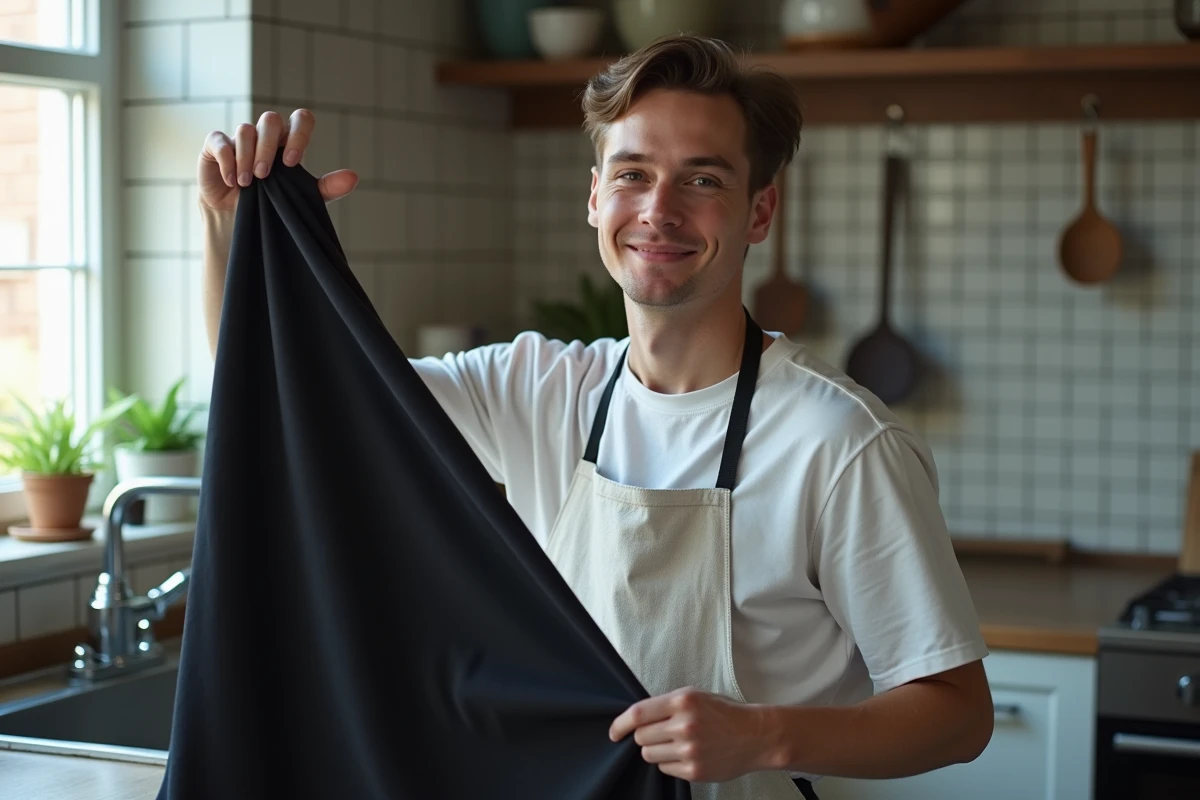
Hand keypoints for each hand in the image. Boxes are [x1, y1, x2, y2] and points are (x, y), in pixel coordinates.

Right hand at [197, 108, 358, 211]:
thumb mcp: (302, 199)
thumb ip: (327, 188)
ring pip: (245, 129)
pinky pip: (219, 140)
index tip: (292, 162)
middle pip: (270, 120)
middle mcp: (265, 135)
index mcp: (288, 141)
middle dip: (267, 148)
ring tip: (247, 184)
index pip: (300, 119)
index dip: (298, 134)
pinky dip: (227, 160)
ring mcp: (239, 138)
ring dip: (246, 157)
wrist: (239, 221)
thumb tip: (353, 177)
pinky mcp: (215, 146)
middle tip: (264, 176)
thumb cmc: (273, 206)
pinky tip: (231, 181)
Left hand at [609, 687, 774, 782]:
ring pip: (649, 755)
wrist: (754, 735)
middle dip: (645, 736)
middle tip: (661, 733)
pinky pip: (664, 768)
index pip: (638, 714)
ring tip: (675, 743)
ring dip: (656, 750)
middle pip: (641, 737)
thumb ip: (666, 705)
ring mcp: (689, 750)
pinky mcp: (694, 770)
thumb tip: (635, 718)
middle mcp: (684, 725)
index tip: (613, 732)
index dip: (620, 724)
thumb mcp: (695, 696)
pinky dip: (670, 762)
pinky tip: (687, 754)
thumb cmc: (723, 713)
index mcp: (682, 701)